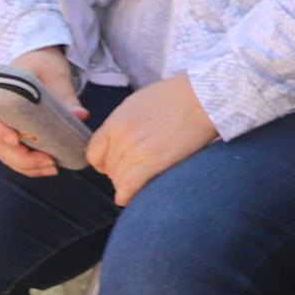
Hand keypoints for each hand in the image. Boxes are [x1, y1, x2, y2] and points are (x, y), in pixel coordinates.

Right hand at [0, 50, 82, 180]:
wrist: (39, 62)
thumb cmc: (44, 64)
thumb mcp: (56, 74)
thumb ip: (66, 95)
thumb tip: (80, 115)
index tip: (14, 139)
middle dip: (21, 157)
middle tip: (48, 162)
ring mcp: (3, 127)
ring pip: (6, 154)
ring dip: (27, 166)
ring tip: (52, 168)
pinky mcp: (13, 136)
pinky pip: (15, 157)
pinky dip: (29, 166)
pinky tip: (49, 168)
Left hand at [84, 74, 216, 205]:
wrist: (201, 98)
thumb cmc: (176, 96)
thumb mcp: (138, 102)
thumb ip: (122, 122)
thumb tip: (116, 139)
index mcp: (115, 122)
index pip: (94, 154)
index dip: (103, 162)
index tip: (113, 165)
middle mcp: (121, 137)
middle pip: (109, 169)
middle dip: (119, 173)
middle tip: (134, 173)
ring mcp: (135, 151)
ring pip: (119, 180)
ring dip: (126, 184)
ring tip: (139, 183)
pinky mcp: (152, 163)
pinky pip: (129, 187)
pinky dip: (126, 196)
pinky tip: (129, 198)